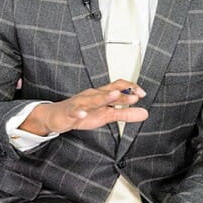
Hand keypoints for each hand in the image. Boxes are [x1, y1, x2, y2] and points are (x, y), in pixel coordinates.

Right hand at [18, 80, 147, 135]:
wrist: (58, 117)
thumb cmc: (83, 113)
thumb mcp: (107, 115)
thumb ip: (125, 113)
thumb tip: (144, 113)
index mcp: (102, 94)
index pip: (117, 86)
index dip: (130, 87)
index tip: (142, 93)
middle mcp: (92, 95)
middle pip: (108, 92)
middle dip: (121, 93)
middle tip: (135, 96)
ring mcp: (80, 103)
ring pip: (93, 99)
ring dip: (104, 97)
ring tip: (114, 95)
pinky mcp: (70, 111)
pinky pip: (74, 111)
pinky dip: (78, 112)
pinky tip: (82, 114)